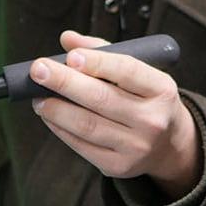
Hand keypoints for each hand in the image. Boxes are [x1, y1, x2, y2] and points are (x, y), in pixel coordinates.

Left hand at [29, 30, 200, 198]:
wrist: (168, 145)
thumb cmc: (146, 99)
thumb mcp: (139, 72)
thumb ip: (102, 52)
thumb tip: (68, 39)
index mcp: (161, 89)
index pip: (128, 71)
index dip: (98, 62)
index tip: (71, 56)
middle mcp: (153, 120)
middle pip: (101, 98)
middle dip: (64, 82)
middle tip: (38, 70)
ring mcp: (136, 146)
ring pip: (86, 125)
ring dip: (56, 108)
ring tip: (37, 95)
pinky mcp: (118, 166)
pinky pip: (81, 145)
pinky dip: (60, 128)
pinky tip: (48, 115)